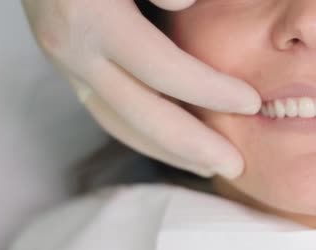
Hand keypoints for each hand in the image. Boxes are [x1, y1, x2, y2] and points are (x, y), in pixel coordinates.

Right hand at [21, 0, 260, 178]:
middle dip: (193, 145)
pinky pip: (107, 114)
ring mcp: (64, 63)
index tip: (251, 103)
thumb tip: (183, 4)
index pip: (164, 68)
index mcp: (91, 17)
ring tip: (207, 167)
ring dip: (168, 151)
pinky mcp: (66, 68)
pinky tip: (169, 144)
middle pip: (142, 114)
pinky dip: (142, 135)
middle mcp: (72, 49)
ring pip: (120, 124)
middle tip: (236, 166)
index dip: (211, 90)